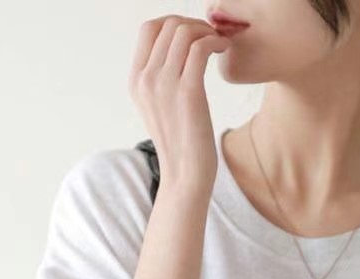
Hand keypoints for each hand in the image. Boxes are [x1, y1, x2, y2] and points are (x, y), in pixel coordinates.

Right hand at [128, 16, 230, 196]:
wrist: (186, 176)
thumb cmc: (181, 143)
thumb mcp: (160, 106)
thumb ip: (161, 78)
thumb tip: (176, 51)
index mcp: (136, 80)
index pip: (148, 29)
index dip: (174, 22)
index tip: (194, 34)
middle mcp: (145, 79)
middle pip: (167, 25)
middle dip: (193, 23)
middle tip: (211, 36)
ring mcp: (164, 85)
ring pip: (183, 32)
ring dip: (206, 30)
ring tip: (219, 43)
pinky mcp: (187, 92)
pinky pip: (200, 48)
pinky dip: (215, 41)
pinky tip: (224, 49)